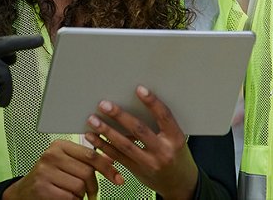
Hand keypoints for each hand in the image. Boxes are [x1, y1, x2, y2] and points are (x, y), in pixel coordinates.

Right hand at [3, 139, 121, 199]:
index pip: (90, 155)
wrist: (24, 192)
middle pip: (87, 173)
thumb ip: (85, 160)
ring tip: (70, 193)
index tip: (118, 179)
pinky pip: (70, 197)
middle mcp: (51, 155)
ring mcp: (45, 171)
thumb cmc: (49, 178)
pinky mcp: (42, 187)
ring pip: (80, 186)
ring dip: (80, 195)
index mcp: (59, 146)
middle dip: (92, 187)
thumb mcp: (66, 164)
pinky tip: (62, 198)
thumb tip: (112, 159)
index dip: (107, 168)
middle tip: (90, 194)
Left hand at [83, 86, 198, 199]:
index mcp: (175, 139)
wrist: (180, 184)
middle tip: (104, 104)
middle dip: (119, 116)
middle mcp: (163, 151)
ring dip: (106, 131)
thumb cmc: (176, 155)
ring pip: (124, 145)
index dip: (152, 102)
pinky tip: (93, 137)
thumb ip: (159, 125)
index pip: (164, 116)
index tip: (139, 89)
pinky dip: (103, 146)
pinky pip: (117, 157)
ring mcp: (149, 163)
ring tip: (93, 120)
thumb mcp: (175, 139)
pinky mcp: (137, 171)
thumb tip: (133, 103)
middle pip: (139, 130)